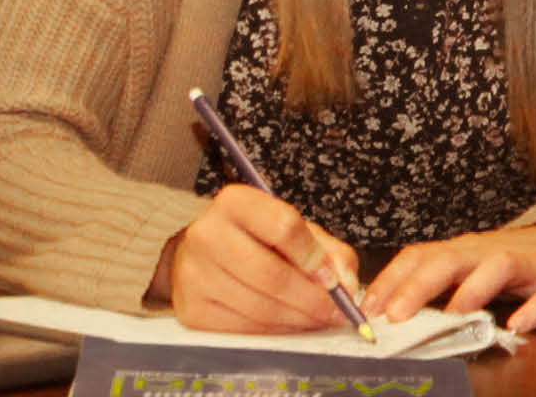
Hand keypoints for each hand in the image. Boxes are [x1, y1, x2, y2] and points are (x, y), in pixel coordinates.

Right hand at [155, 185, 364, 332]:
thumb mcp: (292, 229)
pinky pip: (243, 328)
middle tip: (335, 312)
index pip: (283, 226)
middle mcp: (207, 234)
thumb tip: (345, 285)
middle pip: (271, 274)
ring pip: (259, 307)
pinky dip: (275, 332)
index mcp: (235, 203)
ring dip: (298, 320)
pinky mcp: (191, 309)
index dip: (314, 257)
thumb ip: (328, 251)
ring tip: (318, 320)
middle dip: (312, 299)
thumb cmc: (254, 239)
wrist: (202, 254)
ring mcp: (194, 273)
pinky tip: (290, 325)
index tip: (332, 279)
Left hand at [366, 223, 535, 332]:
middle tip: (395, 315)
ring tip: (453, 315)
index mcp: (465, 251)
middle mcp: (491, 252)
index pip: (421, 256)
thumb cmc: (517, 265)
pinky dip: (534, 309)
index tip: (366, 308)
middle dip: (419, 286)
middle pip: (451, 260)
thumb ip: (438, 286)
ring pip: (498, 267)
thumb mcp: (473, 270)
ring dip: (473, 290)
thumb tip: (388, 310)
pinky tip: (518, 326)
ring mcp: (529, 264)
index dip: (391, 280)